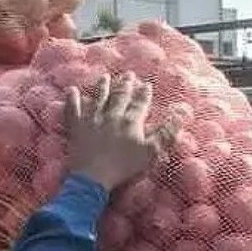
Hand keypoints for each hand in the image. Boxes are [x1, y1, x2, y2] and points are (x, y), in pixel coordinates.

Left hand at [63, 72, 169, 192]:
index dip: (144, 94)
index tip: (147, 84)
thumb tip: (180, 116)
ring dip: (103, 87)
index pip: (140, 104)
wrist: (94, 175)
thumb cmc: (125, 166)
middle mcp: (112, 115)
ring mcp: (93, 119)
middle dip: (126, 85)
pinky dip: (72, 99)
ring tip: (105, 77)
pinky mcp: (77, 127)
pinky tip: (71, 90)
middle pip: (120, 97)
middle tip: (128, 74)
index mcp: (131, 121)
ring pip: (99, 98)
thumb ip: (166, 134)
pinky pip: (73, 109)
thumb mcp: (151, 153)